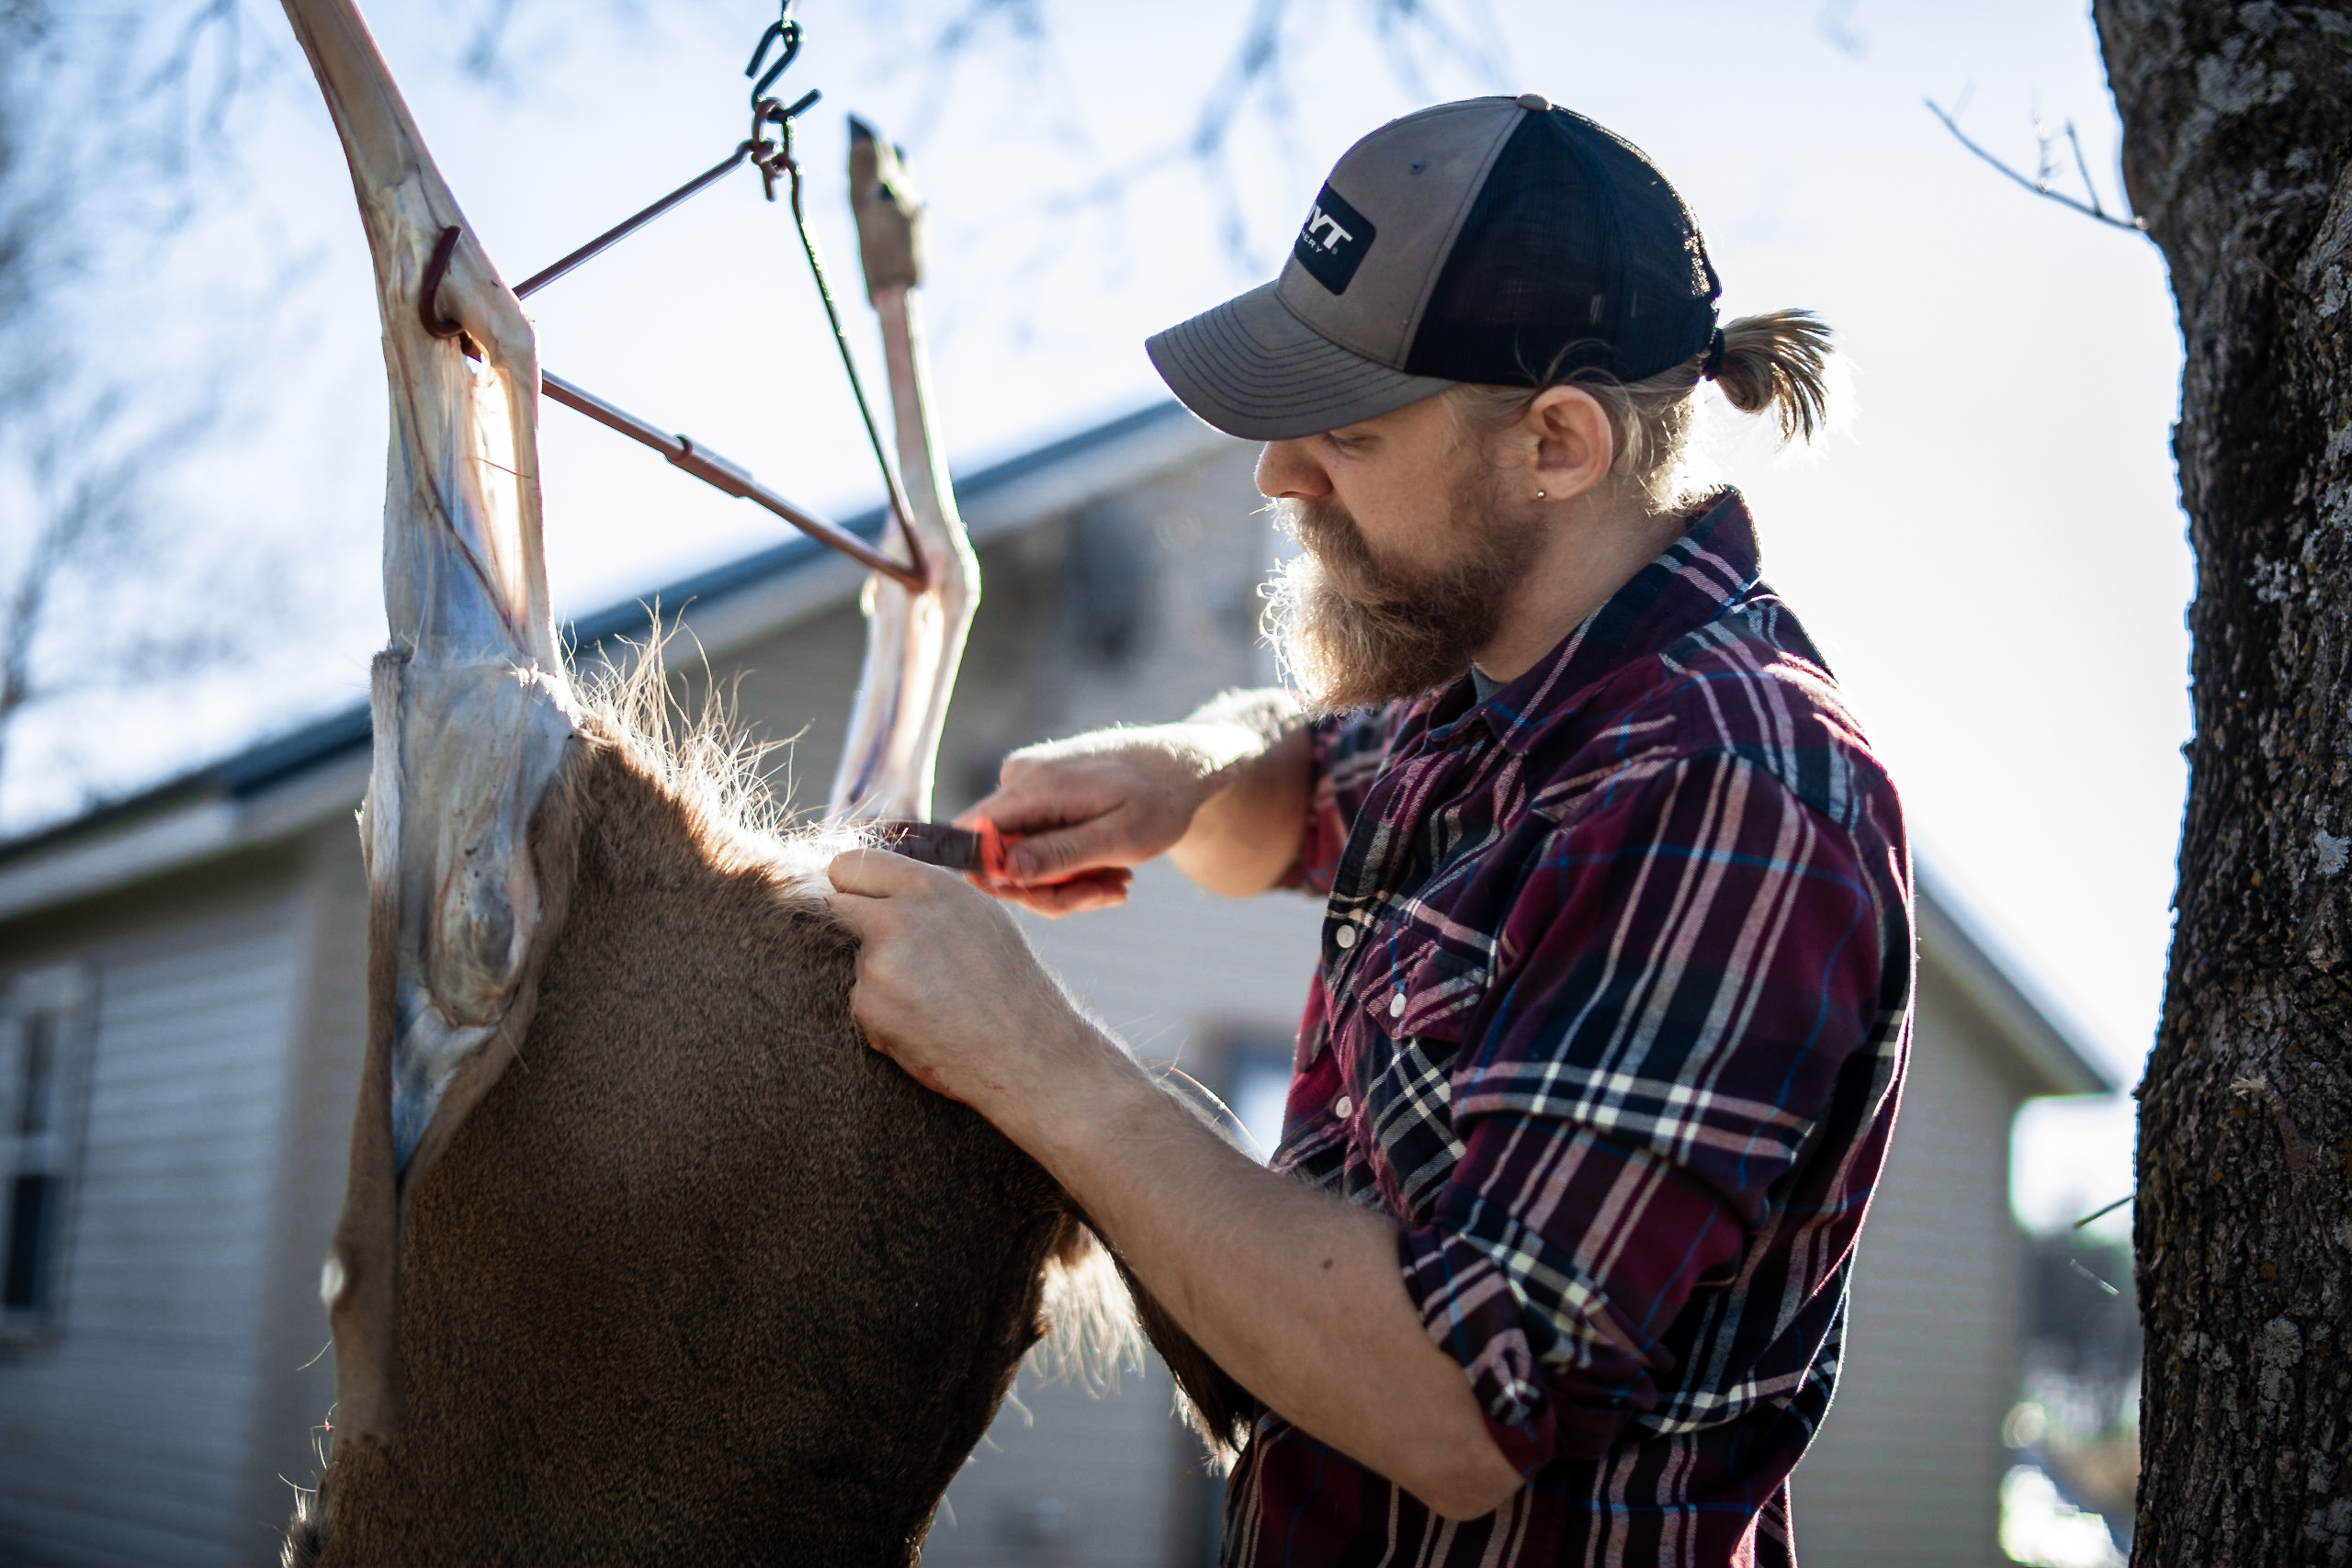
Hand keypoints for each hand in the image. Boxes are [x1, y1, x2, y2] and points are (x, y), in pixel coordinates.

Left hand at [825, 847, 1099, 1115]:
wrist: (1023, 1051)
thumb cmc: (1008, 985)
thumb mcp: (978, 916)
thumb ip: (925, 896)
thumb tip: (875, 887)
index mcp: (930, 888)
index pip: (852, 865)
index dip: (851, 884)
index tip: (855, 898)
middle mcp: (899, 917)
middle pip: (837, 906)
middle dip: (853, 924)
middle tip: (889, 951)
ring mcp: (878, 963)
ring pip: (855, 960)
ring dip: (877, 978)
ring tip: (930, 1000)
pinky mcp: (866, 1005)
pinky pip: (861, 1002)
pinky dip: (882, 1014)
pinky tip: (923, 1024)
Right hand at [960, 730, 1221, 915]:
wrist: (1183, 764)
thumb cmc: (1160, 800)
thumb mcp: (1120, 838)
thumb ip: (1060, 854)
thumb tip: (1003, 872)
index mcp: (1033, 786)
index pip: (971, 836)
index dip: (996, 879)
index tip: (1053, 897)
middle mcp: (1019, 779)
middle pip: (998, 857)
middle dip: (1049, 889)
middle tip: (1105, 896)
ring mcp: (1028, 786)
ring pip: (1021, 857)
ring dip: (1068, 883)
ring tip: (1118, 884)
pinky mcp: (1039, 795)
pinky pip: (1037, 845)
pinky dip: (1072, 866)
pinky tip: (1111, 870)